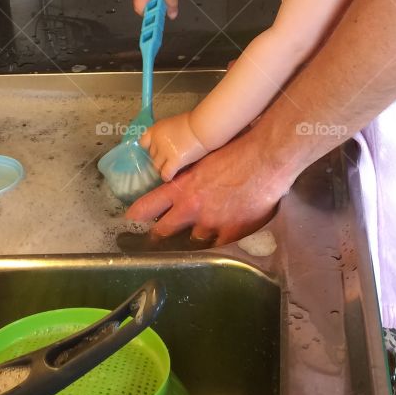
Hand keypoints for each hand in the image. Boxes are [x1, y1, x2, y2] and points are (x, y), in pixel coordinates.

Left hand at [124, 129, 293, 245]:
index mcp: (182, 187)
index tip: (130, 220)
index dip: (137, 215)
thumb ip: (190, 174)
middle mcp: (192, 208)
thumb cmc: (237, 148)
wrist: (265, 158)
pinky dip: (219, 242)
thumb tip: (183, 179)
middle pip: (164, 231)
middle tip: (157, 238)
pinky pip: (219, 245)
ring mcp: (212, 223)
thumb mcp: (204, 158)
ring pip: (195, 239)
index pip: (148, 205)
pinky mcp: (232, 232)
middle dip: (159, 235)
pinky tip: (222, 237)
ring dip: (196, 236)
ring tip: (200, 233)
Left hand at [139, 112, 206, 180]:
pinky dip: (167, 176)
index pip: (143, 142)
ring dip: (162, 169)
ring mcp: (165, 152)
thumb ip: (168, 134)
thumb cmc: (193, 122)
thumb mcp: (175, 124)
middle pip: (152, 156)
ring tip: (170, 169)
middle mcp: (157, 141)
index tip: (158, 149)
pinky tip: (172, 176)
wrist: (202, 127)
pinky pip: (165, 174)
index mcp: (157, 129)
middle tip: (169, 159)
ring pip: (157, 167)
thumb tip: (169, 142)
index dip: (150, 147)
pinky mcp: (174, 161)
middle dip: (159, 158)